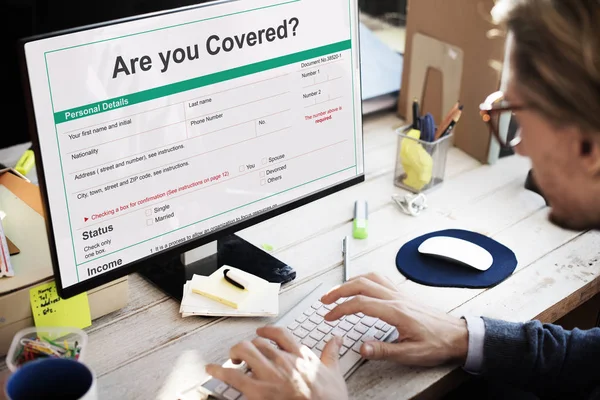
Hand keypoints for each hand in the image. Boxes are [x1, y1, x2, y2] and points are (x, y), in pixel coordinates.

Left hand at [206, 326, 347, 399]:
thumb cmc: (329, 399)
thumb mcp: (334, 373)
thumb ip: (331, 353)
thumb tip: (336, 339)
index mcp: (300, 355)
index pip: (279, 333)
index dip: (267, 330)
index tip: (261, 332)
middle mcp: (282, 360)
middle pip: (258, 342)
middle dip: (249, 346)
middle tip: (244, 353)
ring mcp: (269, 375)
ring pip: (244, 351)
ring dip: (235, 353)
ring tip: (232, 359)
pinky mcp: (258, 391)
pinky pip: (233, 376)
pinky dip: (219, 371)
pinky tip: (211, 369)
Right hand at [320, 273, 467, 366]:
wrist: (458, 335)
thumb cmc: (437, 343)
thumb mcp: (411, 353)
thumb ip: (384, 350)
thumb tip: (362, 348)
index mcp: (395, 311)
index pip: (360, 303)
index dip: (341, 309)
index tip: (329, 316)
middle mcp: (396, 298)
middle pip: (361, 284)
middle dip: (339, 290)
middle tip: (325, 300)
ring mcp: (399, 294)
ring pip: (370, 278)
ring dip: (350, 282)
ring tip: (337, 291)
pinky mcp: (403, 294)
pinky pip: (380, 279)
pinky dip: (364, 279)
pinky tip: (360, 286)